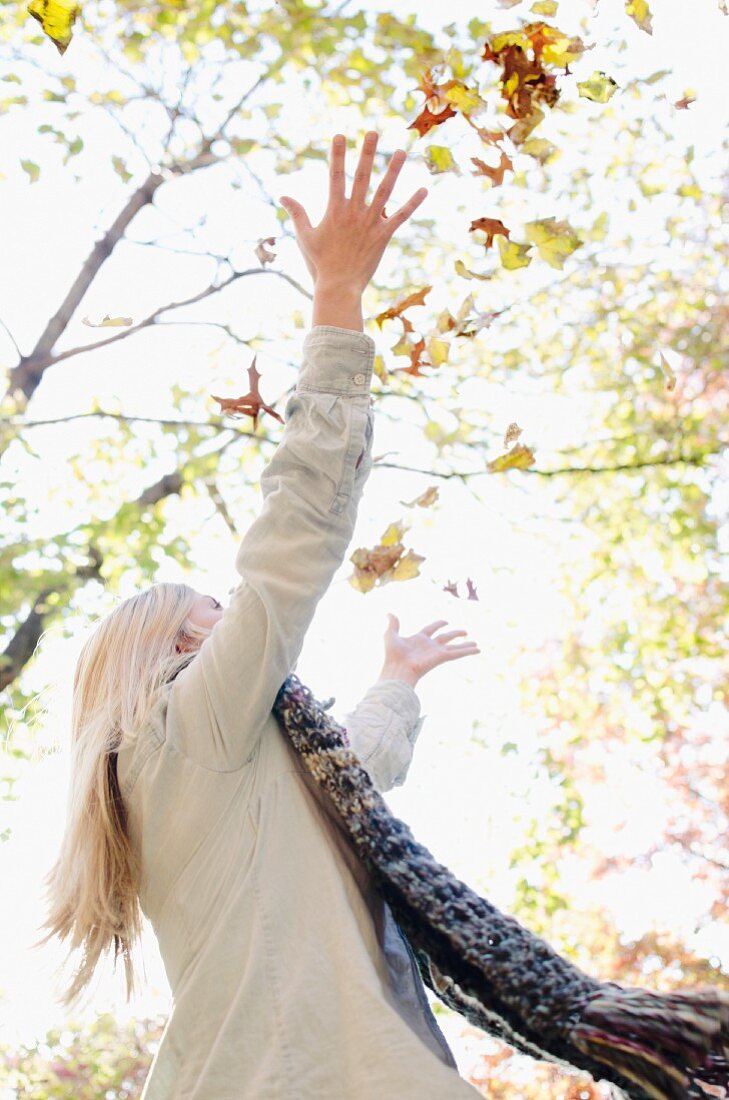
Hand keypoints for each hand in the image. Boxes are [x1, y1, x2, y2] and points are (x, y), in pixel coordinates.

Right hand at [278, 131, 427, 292]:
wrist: (338, 286)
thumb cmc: (319, 263)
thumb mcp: (305, 237)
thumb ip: (297, 213)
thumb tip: (283, 196)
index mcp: (334, 210)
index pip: (335, 176)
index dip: (337, 155)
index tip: (340, 135)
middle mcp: (353, 213)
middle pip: (362, 176)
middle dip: (367, 153)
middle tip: (372, 132)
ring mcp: (370, 224)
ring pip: (384, 192)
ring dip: (393, 171)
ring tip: (402, 151)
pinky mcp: (383, 236)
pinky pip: (401, 217)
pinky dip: (412, 204)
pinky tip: (424, 190)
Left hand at [379, 614, 480, 688]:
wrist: (396, 669)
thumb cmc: (392, 655)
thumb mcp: (390, 636)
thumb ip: (392, 624)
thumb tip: (388, 613)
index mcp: (419, 639)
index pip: (431, 629)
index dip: (438, 624)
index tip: (446, 621)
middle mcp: (429, 646)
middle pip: (446, 638)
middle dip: (455, 634)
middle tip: (465, 632)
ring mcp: (436, 652)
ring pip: (454, 647)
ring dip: (465, 645)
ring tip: (477, 645)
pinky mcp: (441, 657)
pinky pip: (457, 653)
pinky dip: (468, 651)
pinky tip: (477, 650)